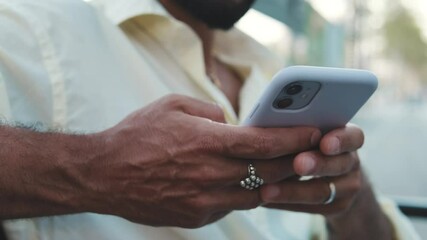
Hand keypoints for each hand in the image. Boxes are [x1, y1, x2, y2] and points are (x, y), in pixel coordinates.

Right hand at [78, 94, 320, 227]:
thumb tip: (232, 124)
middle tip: (311, 151)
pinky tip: (244, 182)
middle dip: (295, 160)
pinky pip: (232, 205)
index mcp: (207, 142)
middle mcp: (211, 174)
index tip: (314, 132)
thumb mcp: (173, 106)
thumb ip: (210, 112)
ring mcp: (205, 200)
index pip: (264, 143)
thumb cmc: (137, 135)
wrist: (103, 174)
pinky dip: (243, 193)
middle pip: (269, 171)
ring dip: (273, 180)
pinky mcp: (197, 217)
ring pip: (256, 193)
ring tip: (285, 168)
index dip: (294, 138)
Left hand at [260, 124, 363, 214]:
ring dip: (293, 190)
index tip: (324, 143)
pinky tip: (265, 199)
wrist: (334, 180)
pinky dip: (286, 203)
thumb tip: (265, 129)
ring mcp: (348, 186)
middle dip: (317, 164)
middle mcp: (351, 161)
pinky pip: (310, 207)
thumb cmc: (308, 146)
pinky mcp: (336, 206)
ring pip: (322, 191)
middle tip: (298, 164)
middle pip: (339, 164)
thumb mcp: (309, 134)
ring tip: (267, 191)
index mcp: (346, 137)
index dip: (340, 140)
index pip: (354, 137)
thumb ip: (297, 131)